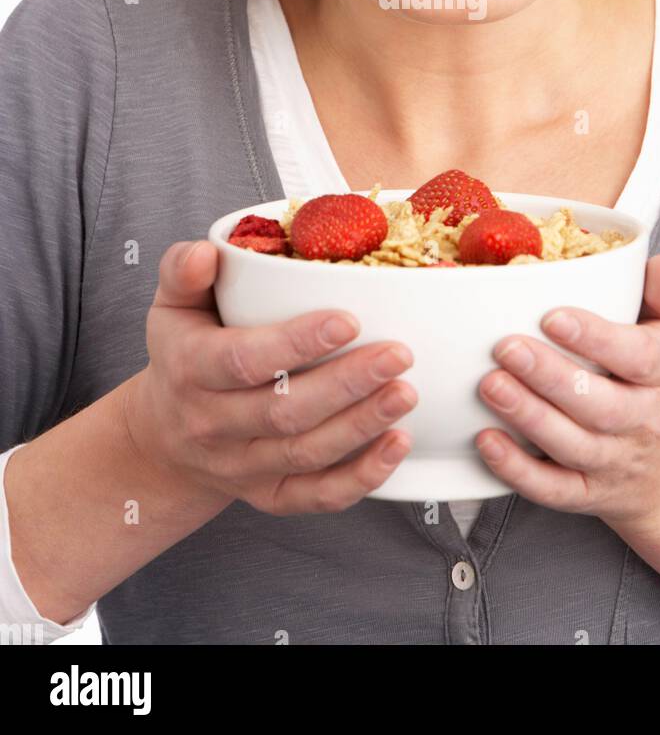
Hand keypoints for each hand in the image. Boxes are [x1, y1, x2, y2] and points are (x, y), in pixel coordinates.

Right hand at [123, 240, 416, 515]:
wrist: (163, 436)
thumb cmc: (183, 353)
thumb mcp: (171, 307)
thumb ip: (183, 271)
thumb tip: (205, 251)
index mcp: (190, 370)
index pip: (243, 361)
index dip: (296, 344)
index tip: (348, 320)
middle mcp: (212, 425)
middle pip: (284, 412)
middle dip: (347, 384)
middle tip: (400, 353)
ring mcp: (240, 467)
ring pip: (306, 454)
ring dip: (362, 426)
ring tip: (407, 392)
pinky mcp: (267, 495)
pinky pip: (315, 497)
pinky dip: (361, 479)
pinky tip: (398, 445)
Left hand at [474, 255, 659, 530]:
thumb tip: (657, 261)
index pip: (637, 357)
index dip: (595, 338)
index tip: (553, 316)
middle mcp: (643, 421)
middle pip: (598, 405)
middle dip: (549, 377)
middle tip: (505, 346)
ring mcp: (614, 461)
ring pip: (571, 445)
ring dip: (527, 416)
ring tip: (490, 384)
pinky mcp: (588, 493)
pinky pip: (553, 490)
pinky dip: (517, 471)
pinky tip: (485, 441)